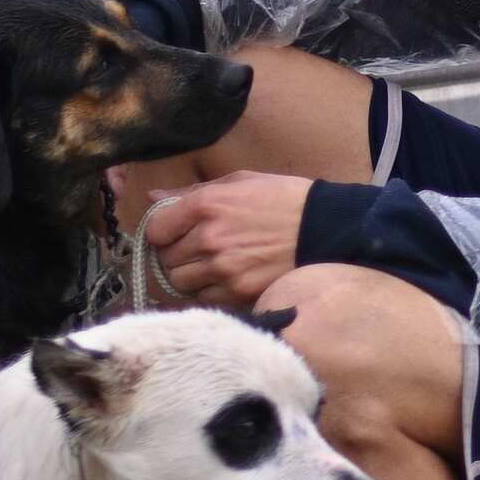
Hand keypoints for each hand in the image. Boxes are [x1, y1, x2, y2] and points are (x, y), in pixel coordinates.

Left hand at [143, 172, 312, 309]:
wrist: (325, 228)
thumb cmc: (283, 199)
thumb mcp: (240, 181)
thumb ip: (192, 191)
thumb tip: (154, 197)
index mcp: (206, 205)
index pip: (154, 230)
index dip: (163, 231)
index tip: (176, 231)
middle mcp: (209, 238)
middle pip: (166, 258)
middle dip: (178, 254)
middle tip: (199, 248)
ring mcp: (223, 269)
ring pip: (180, 282)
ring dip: (191, 274)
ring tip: (213, 264)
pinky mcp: (238, 292)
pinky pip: (204, 298)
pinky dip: (210, 291)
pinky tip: (228, 277)